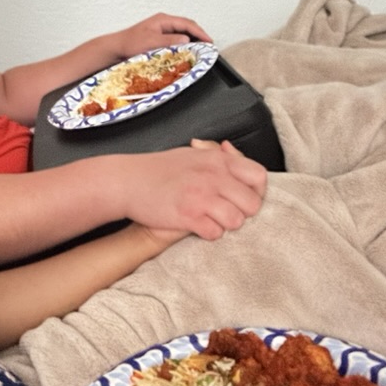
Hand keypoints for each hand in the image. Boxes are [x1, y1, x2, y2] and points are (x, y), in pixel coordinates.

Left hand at [109, 13, 211, 59]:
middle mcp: (163, 23)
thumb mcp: (151, 42)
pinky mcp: (158, 38)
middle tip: (208, 47)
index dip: (200, 33)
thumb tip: (187, 40)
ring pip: (182, 33)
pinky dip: (184, 45)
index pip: (187, 24)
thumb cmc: (130, 44)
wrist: (116, 49)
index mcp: (163, 20)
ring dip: (192, 41)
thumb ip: (169, 41)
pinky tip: (186, 52)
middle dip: (199, 36)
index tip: (209, 42)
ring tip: (200, 50)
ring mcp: (161, 30)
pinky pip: (176, 39)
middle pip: (187, 27)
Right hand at [112, 140, 267, 239]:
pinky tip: (196, 226)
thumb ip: (216, 154)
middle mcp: (213, 176)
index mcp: (217, 159)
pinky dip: (208, 234)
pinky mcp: (188, 216)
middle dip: (242, 212)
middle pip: (252, 204)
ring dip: (225, 225)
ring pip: (236, 221)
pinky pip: (215, 233)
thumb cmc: (157, 169)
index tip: (244, 198)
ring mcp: (201, 196)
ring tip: (210, 220)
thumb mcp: (191, 153)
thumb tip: (232, 151)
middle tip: (226, 212)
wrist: (126, 180)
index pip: (259, 176)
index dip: (257, 192)